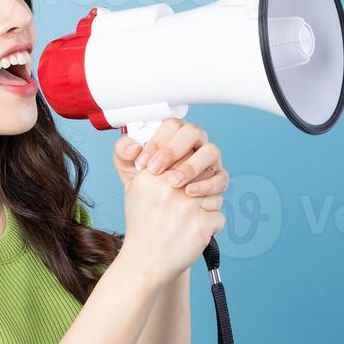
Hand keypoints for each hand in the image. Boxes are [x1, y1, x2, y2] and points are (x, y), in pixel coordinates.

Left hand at [112, 117, 228, 206]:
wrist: (157, 218)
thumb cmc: (146, 188)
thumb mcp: (129, 171)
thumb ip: (123, 154)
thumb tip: (134, 148)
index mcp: (174, 136)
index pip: (171, 126)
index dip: (157, 141)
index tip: (143, 162)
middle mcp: (194, 144)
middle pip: (192, 132)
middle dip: (172, 151)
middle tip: (155, 170)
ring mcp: (209, 161)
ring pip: (210, 151)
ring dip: (191, 166)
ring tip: (174, 182)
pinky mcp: (218, 180)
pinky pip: (220, 178)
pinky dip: (206, 184)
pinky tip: (189, 192)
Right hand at [117, 164, 225, 289]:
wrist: (145, 263)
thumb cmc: (144, 228)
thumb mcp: (136, 190)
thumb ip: (154, 166)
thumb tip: (183, 152)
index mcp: (151, 174)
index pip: (186, 157)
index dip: (190, 174)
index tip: (182, 186)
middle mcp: (168, 186)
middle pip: (204, 174)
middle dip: (201, 190)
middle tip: (186, 208)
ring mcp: (186, 204)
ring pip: (216, 196)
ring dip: (207, 210)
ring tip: (187, 224)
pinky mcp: (201, 223)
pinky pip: (219, 217)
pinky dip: (210, 229)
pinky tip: (192, 235)